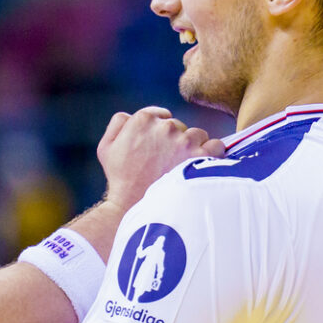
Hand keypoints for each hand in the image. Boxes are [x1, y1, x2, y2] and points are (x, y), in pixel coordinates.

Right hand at [97, 106, 223, 209]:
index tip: (159, 149)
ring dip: (194, 148)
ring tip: (183, 167)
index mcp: (142, 120)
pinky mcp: (201, 156)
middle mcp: (165, 126)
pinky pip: (216, 146)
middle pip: (180, 126)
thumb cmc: (120, 179)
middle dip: (176, 141)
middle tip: (168, 162)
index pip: (161, 115)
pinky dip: (212, 155)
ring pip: (198, 135)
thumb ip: (119, 123)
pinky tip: (203, 167)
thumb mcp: (106, 148)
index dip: (160, 132)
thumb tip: (134, 115)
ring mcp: (184, 141)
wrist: (133, 208)